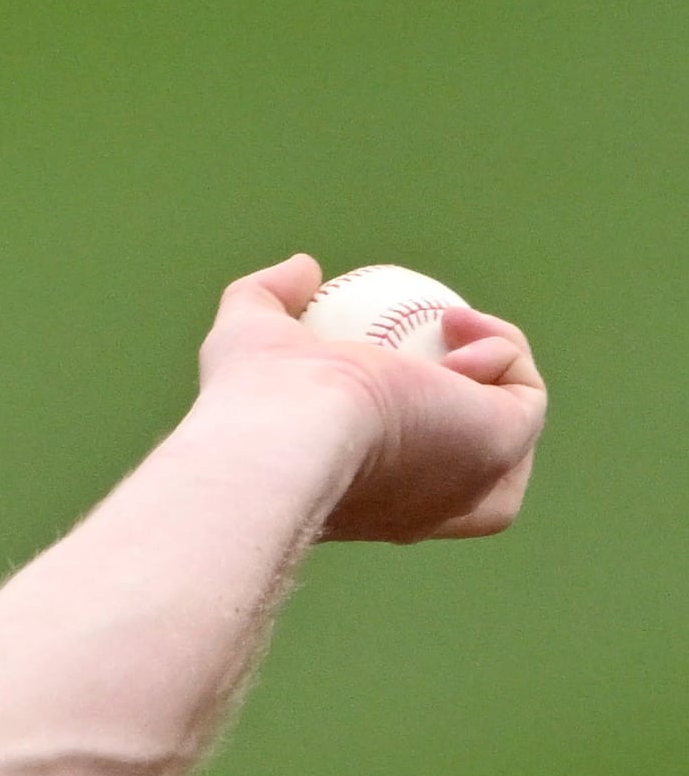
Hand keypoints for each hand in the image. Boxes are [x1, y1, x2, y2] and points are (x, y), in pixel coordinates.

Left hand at [199, 254, 546, 542]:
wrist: (286, 426)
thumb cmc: (255, 397)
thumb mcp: (248, 334)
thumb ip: (266, 297)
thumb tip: (305, 269)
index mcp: (369, 495)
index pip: (413, 457)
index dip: (422, 397)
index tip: (395, 339)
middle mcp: (426, 506)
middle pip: (477, 449)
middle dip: (476, 389)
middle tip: (439, 329)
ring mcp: (469, 484)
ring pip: (515, 422)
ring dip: (499, 362)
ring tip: (446, 323)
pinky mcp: (501, 451)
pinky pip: (527, 396)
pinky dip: (504, 350)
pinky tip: (453, 330)